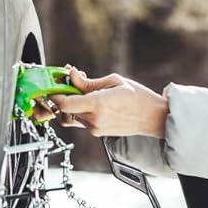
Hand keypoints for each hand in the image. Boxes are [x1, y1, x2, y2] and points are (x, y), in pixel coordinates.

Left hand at [47, 66, 167, 138]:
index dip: (54, 94)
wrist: (153, 118)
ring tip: (83, 92)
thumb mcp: (114, 82)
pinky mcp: (97, 133)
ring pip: (72, 116)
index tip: (54, 85)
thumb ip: (88, 82)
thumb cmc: (138, 98)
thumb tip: (71, 75)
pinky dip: (80, 111)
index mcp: (98, 104)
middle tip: (69, 82)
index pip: (64, 103)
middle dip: (63, 95)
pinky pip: (81, 121)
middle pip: (65, 109)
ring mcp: (95, 129)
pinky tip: (90, 101)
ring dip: (72, 104)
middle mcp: (94, 120)